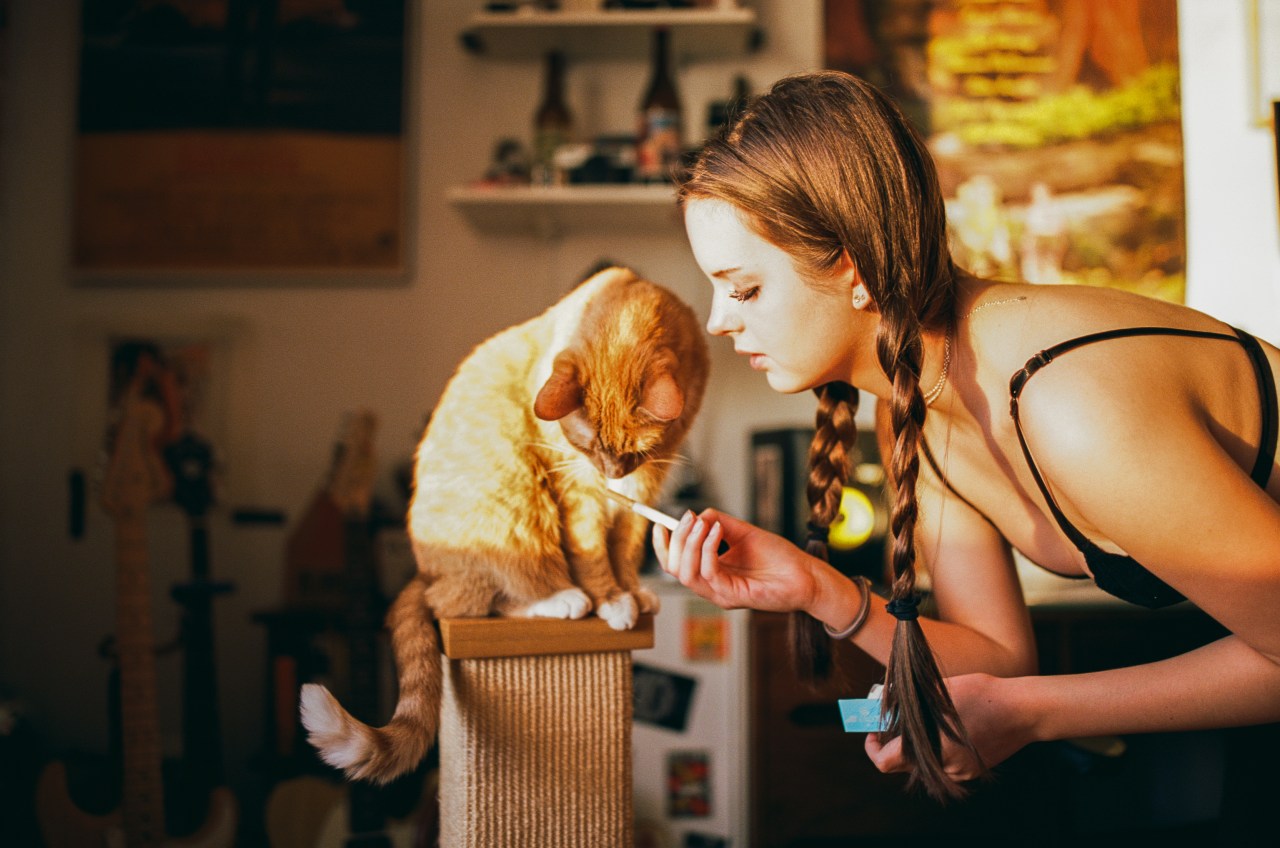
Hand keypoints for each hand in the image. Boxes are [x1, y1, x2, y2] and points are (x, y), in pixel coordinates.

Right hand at [652, 508, 819, 613]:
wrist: (806, 574)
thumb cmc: (779, 557)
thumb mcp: (743, 532)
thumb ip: (718, 523)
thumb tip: (697, 515)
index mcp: (711, 573)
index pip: (675, 563)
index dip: (663, 545)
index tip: (660, 524)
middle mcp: (711, 586)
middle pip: (674, 568)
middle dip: (676, 540)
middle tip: (689, 518)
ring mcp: (720, 593)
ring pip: (686, 573)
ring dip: (689, 544)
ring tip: (702, 523)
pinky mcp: (732, 596)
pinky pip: (708, 572)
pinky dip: (707, 548)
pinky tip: (716, 531)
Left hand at [864, 673, 1034, 781]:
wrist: (1022, 711)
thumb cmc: (981, 695)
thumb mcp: (939, 691)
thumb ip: (910, 702)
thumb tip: (885, 703)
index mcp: (929, 748)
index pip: (885, 762)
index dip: (872, 747)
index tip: (872, 732)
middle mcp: (942, 767)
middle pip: (903, 763)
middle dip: (895, 743)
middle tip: (895, 720)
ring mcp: (959, 772)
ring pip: (925, 761)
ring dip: (918, 744)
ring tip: (925, 718)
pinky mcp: (972, 770)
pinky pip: (944, 761)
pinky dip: (938, 747)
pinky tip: (947, 727)